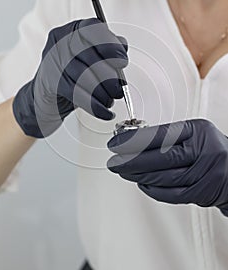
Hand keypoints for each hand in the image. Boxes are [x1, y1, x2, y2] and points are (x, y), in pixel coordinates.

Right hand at [13, 18, 127, 137]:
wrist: (48, 92)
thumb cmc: (75, 70)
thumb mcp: (93, 54)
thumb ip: (109, 47)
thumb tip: (122, 47)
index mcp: (76, 29)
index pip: (95, 29)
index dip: (112, 46)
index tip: (122, 62)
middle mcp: (62, 40)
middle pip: (91, 56)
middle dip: (110, 77)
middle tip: (119, 89)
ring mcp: (53, 60)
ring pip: (84, 76)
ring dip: (103, 93)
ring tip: (110, 100)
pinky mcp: (50, 81)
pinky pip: (76, 93)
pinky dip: (93, 105)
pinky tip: (103, 111)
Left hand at [107, 119, 227, 216]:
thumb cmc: (210, 148)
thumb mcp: (194, 134)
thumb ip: (168, 137)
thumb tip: (133, 141)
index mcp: (198, 130)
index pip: (161, 134)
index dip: (135, 140)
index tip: (117, 142)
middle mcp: (204, 151)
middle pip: (161, 157)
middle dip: (132, 160)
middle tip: (114, 160)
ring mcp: (205, 173)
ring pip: (164, 177)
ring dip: (139, 175)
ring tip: (123, 171)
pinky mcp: (203, 193)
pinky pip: (172, 194)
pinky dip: (153, 190)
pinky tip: (142, 183)